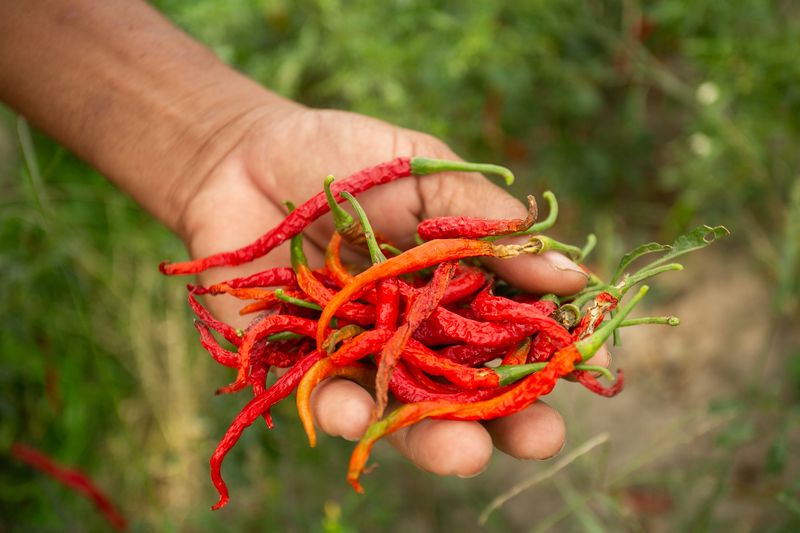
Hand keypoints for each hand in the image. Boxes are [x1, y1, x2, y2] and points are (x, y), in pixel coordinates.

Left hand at [179, 106, 608, 476]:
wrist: (247, 156)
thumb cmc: (348, 156)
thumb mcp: (428, 173)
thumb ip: (488, 224)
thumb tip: (572, 273)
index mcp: (459, 286)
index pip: (518, 333)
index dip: (553, 354)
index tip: (590, 366)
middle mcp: (418, 330)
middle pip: (470, 389)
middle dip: (508, 420)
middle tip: (541, 440)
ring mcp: (364, 351)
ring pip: (406, 410)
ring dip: (435, 439)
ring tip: (464, 454)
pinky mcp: (305, 363)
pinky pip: (328, 397)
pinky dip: (345, 410)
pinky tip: (358, 413)